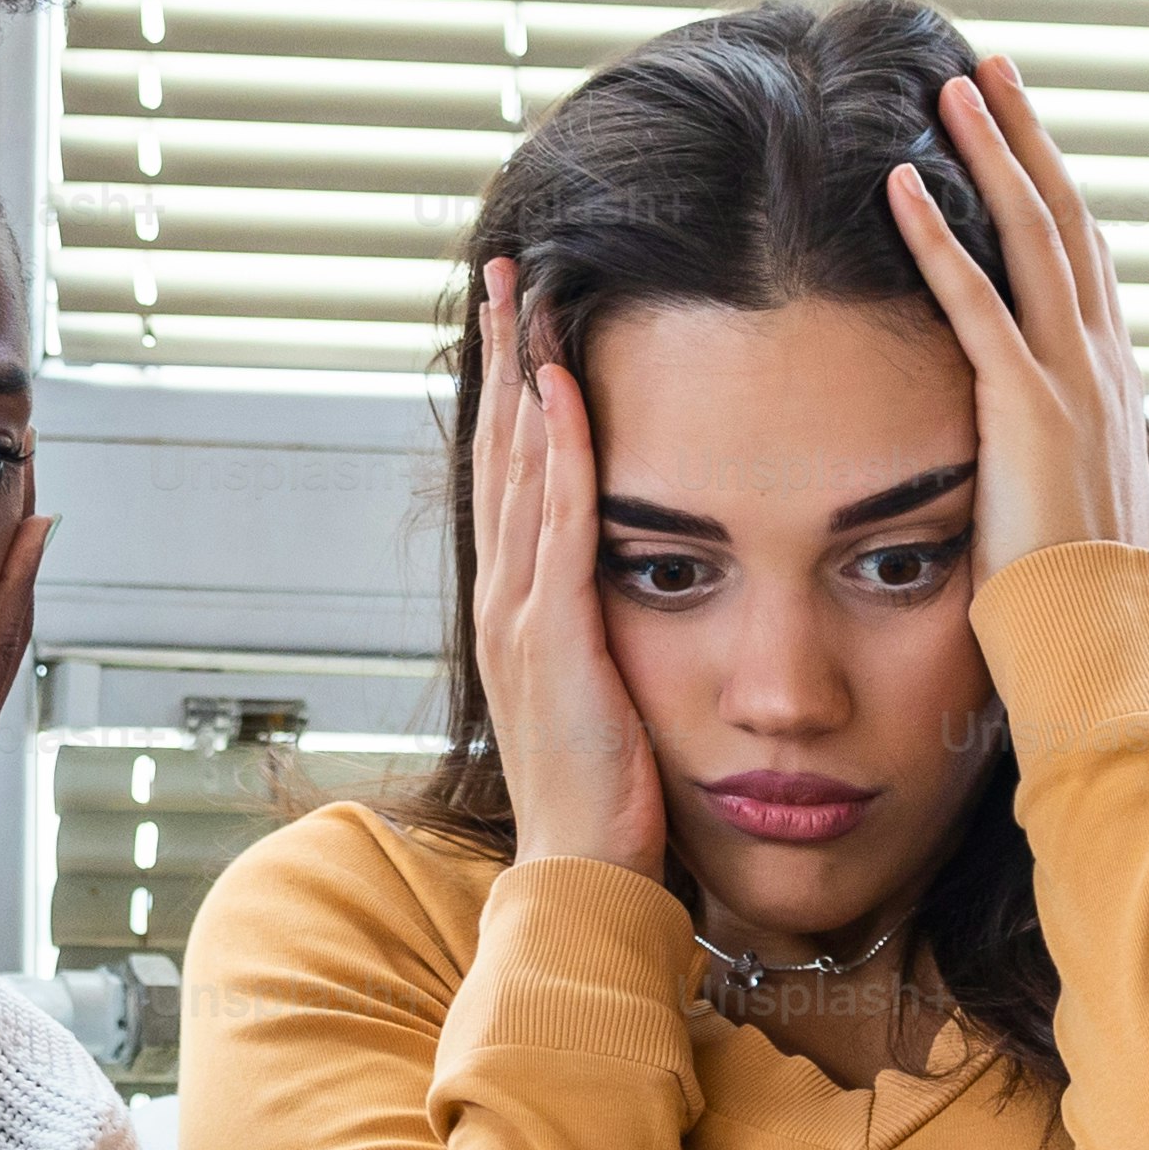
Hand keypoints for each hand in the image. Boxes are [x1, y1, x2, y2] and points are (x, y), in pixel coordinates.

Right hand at [468, 258, 665, 878]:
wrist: (582, 878)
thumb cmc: (612, 796)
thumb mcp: (609, 690)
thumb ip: (613, 630)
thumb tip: (650, 583)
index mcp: (518, 608)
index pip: (512, 473)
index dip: (512, 390)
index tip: (522, 316)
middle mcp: (504, 600)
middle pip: (498, 450)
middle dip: (501, 356)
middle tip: (506, 271)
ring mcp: (519, 617)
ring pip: (515, 470)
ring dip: (519, 376)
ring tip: (523, 296)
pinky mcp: (553, 640)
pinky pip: (556, 525)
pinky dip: (556, 454)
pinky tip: (561, 390)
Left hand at [888, 58, 1148, 571]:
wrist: (1098, 649)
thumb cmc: (1068, 596)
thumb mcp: (1059, 499)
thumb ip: (1039, 448)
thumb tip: (1008, 432)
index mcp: (1111, 381)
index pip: (1081, 258)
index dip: (1049, 185)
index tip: (1017, 127)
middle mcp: (1104, 365)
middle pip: (1065, 220)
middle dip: (1025, 137)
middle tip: (988, 66)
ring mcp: (1074, 382)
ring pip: (1034, 238)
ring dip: (989, 155)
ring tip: (949, 88)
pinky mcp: (1028, 411)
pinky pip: (976, 304)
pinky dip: (939, 237)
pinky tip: (900, 185)